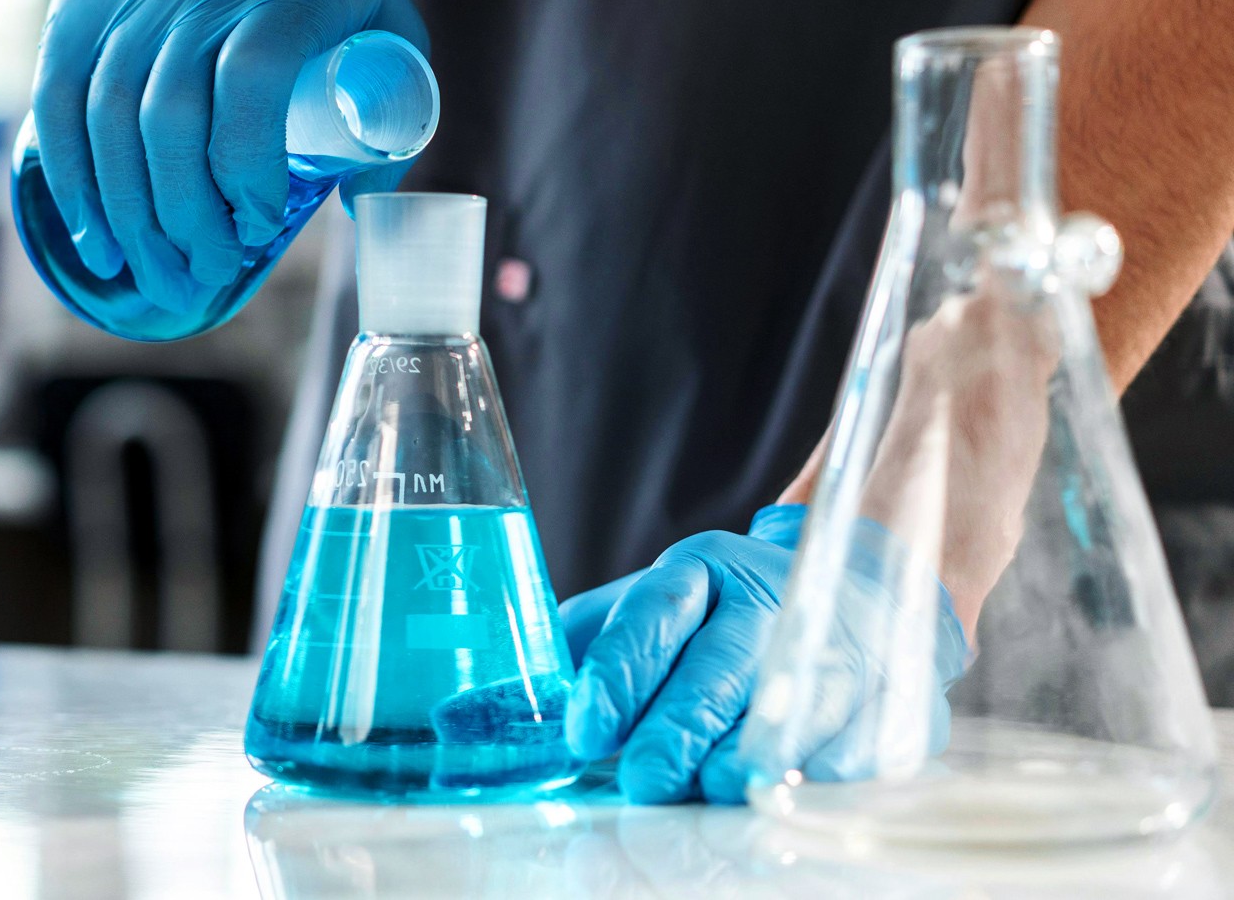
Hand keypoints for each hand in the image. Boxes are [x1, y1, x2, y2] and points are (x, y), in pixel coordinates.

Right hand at [31, 0, 427, 312]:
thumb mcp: (382, 7)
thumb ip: (395, 103)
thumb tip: (363, 209)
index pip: (248, 89)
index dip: (244, 170)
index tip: (257, 224)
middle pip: (168, 120)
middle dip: (181, 217)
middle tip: (202, 272)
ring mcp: (128, 1)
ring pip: (108, 120)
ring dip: (126, 213)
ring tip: (153, 272)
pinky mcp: (77, 9)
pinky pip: (58, 101)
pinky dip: (70, 176)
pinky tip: (93, 232)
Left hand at [559, 504, 967, 804]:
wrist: (858, 592)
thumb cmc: (725, 619)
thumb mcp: (653, 608)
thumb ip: (582, 648)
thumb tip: (488, 709)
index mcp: (702, 572)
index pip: (654, 614)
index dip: (619, 673)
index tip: (585, 731)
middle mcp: (772, 603)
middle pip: (722, 667)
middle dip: (681, 727)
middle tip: (645, 780)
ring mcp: (838, 650)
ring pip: (793, 708)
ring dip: (749, 758)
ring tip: (713, 791)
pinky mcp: (892, 702)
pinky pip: (858, 747)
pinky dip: (819, 781)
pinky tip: (783, 808)